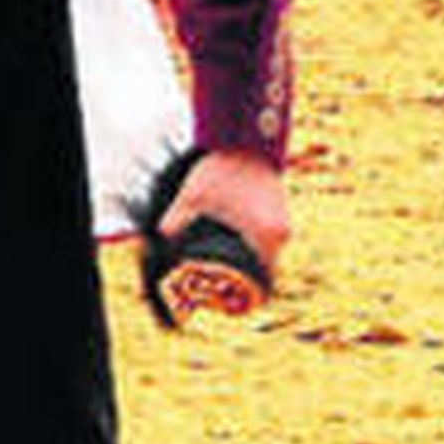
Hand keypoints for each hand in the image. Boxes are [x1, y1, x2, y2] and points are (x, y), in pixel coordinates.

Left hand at [161, 149, 289, 286]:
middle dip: (246, 283)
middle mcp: (281, 233)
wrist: (248, 138)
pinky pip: (271, 240)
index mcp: (265, 236)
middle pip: (267, 273)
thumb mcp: (193, 197)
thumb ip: (175, 221)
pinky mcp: (281, 211)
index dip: (247, 298)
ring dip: (252, 263)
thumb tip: (160, 241)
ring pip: (269, 255)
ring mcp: (284, 222)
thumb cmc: (223, 168)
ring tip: (229, 269)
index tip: (231, 305)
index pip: (264, 284)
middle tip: (224, 289)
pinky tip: (239, 246)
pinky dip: (257, 246)